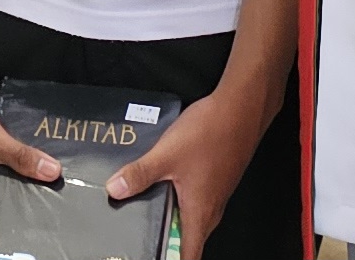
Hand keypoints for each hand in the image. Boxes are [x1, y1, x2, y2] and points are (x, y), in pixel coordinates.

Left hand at [106, 90, 271, 259]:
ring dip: (168, 218)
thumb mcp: (166, 155)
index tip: (150, 256)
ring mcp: (214, 193)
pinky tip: (160, 183)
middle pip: (186, 238)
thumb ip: (139, 174)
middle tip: (139, 234)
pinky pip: (192, 199)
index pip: (188, 255)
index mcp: (200, 213)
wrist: (240, 110)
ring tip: (142, 209)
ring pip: (188, 217)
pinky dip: (175, 199)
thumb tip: (114, 190)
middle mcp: (210, 209)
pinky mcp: (213, 178)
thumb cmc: (211, 134)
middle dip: (163, 241)